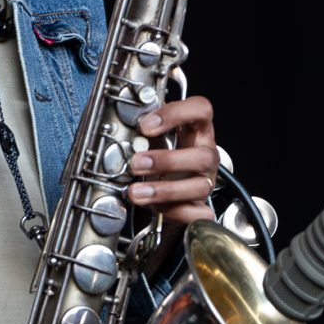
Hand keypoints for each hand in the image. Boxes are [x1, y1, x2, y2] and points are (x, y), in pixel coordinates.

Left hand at [127, 94, 217, 223]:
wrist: (171, 190)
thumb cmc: (162, 160)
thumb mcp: (155, 140)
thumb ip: (142, 133)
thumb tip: (118, 130)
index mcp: (196, 131)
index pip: (201, 110)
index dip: (176, 114)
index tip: (146, 125)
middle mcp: (205, 155)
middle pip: (204, 156)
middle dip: (167, 161)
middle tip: (137, 163)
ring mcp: (205, 181)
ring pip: (200, 186)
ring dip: (164, 190)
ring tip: (136, 191)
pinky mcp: (201, 206)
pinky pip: (197, 213)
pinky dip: (176, 212)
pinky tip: (157, 208)